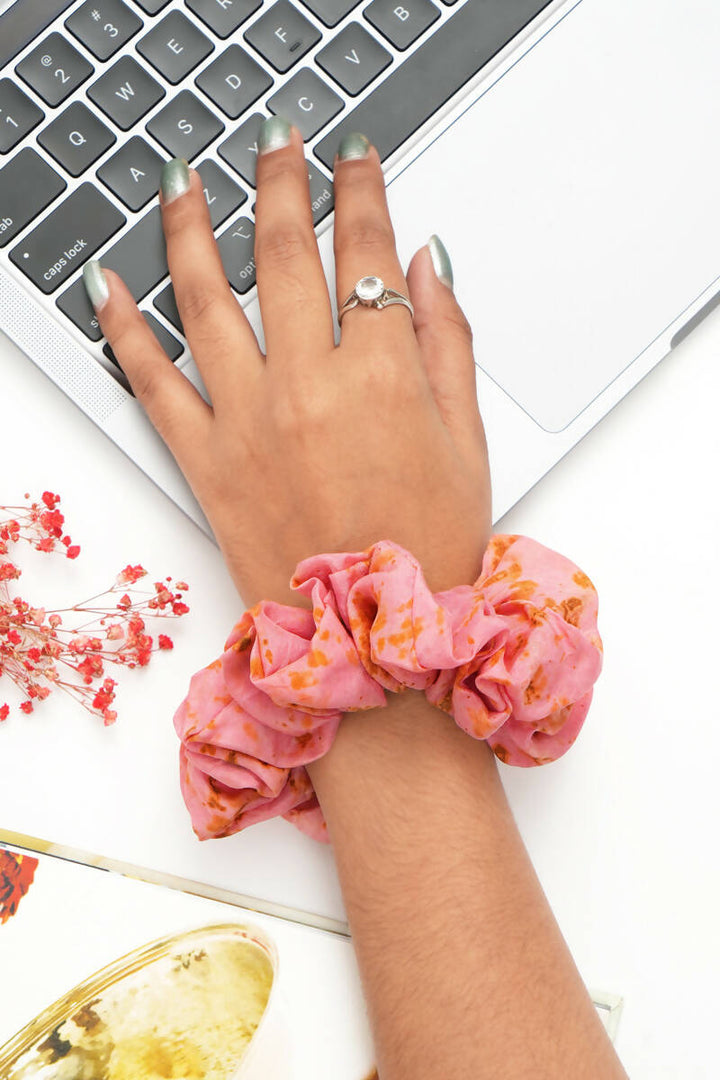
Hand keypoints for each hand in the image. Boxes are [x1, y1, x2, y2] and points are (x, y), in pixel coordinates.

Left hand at [86, 122, 491, 606]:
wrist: (373, 647)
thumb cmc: (428, 551)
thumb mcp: (469, 442)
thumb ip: (450, 342)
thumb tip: (430, 264)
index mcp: (384, 376)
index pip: (367, 253)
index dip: (363, 191)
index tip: (356, 158)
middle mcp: (309, 385)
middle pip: (288, 252)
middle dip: (283, 181)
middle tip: (278, 142)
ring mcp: (249, 420)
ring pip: (210, 297)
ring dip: (193, 227)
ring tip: (184, 181)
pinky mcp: (205, 461)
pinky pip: (153, 381)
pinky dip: (124, 328)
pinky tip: (108, 284)